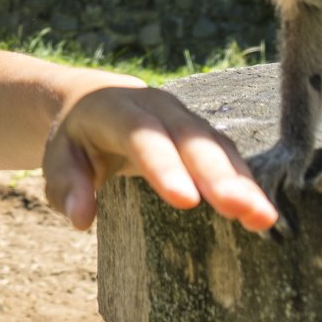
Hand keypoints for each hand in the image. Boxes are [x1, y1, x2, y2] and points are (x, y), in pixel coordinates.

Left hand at [43, 84, 277, 232]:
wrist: (96, 101)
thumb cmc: (76, 139)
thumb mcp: (58, 158)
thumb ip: (66, 186)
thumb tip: (80, 219)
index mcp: (119, 109)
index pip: (144, 136)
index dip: (166, 167)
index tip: (186, 202)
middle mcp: (160, 108)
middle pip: (192, 140)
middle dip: (218, 175)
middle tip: (241, 209)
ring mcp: (186, 119)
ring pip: (218, 147)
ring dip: (242, 182)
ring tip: (264, 218)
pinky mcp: (204, 137)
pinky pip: (230, 158)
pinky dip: (246, 184)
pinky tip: (262, 215)